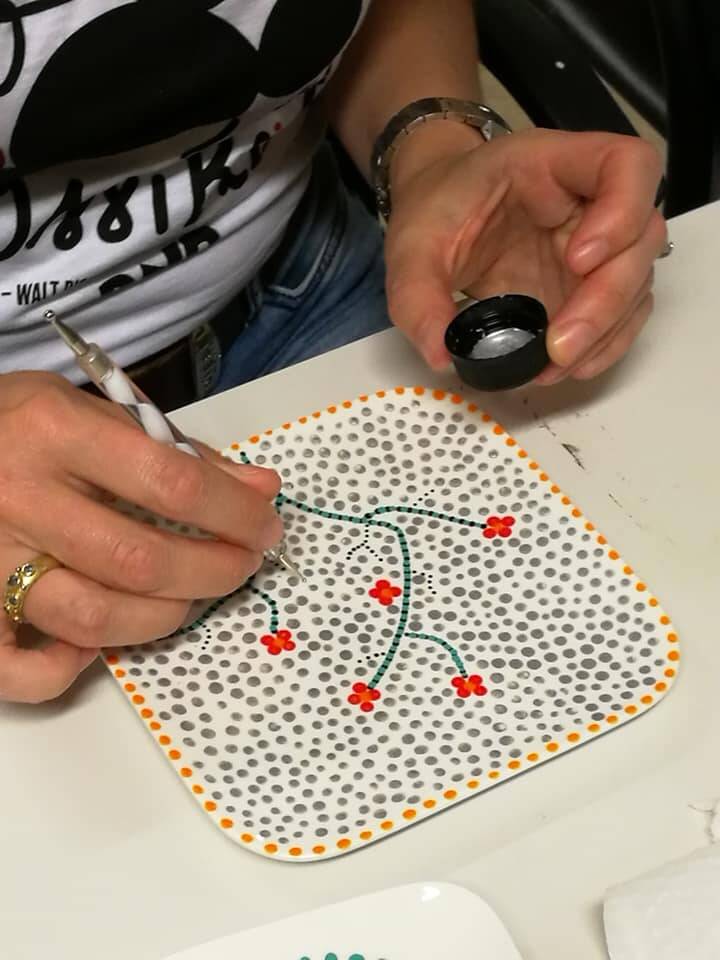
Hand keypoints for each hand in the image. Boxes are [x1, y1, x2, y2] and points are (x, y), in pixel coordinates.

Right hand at [0, 372, 281, 703]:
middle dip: (214, 570)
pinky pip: (16, 666)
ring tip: (188, 597)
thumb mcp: (91, 409)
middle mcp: (21, 497)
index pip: (171, 483)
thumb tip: (260, 488)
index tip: (266, 526)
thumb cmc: (18, 423)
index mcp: (57, 433)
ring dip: (163, 617)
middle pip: (139, 560)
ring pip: (91, 617)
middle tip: (241, 563)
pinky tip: (91, 648)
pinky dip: (62, 669)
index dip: (235, 513)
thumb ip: (176, 449)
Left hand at [384, 124, 666, 382]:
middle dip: (607, 299)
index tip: (577, 259)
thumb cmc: (435, 209)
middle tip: (559, 344)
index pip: (627, 164)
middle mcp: (589, 201)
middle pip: (641, 238)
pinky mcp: (587, 285)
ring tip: (556, 365)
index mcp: (553, 163)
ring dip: (606, 331)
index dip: (621, 211)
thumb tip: (441, 357)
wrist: (436, 215)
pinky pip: (619, 315)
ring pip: (637, 282)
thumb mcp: (412, 247)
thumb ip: (418, 298)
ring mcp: (597, 246)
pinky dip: (602, 346)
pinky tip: (567, 367)